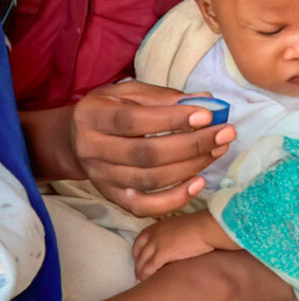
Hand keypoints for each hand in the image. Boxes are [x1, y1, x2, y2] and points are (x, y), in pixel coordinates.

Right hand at [70, 81, 235, 216]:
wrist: (75, 140)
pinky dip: (175, 198)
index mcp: (91, 115)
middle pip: (145, 153)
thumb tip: (206, 102)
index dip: (171, 119)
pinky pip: (145, 206)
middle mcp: (90, 148)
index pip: (132, 120)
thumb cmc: (108, 110)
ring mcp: (101, 176)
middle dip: (191, 145)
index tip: (206, 116)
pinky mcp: (112, 197)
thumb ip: (162, 97)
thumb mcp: (125, 93)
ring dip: (190, 166)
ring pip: (151, 179)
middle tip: (224, 134)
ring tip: (217, 150)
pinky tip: (198, 182)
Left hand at [133, 210, 237, 280]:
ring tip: (141, 282)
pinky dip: (146, 275)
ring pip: (142, 261)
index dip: (137, 254)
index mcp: (154, 228)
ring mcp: (156, 243)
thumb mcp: (177, 227)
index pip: (138, 242)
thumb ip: (170, 235)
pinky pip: (150, 267)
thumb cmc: (198, 228)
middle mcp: (151, 235)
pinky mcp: (163, 253)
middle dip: (137, 265)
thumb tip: (172, 244)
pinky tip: (148, 283)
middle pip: (138, 253)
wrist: (205, 227)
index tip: (139, 262)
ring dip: (140, 273)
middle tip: (138, 275)